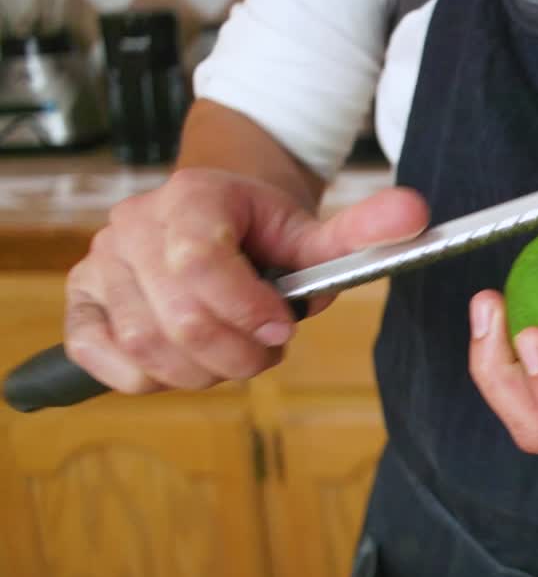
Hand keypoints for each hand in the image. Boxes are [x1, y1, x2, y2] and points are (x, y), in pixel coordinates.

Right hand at [65, 168, 427, 393]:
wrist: (217, 216)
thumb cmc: (265, 232)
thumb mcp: (314, 231)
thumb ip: (362, 231)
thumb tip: (417, 215)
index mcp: (192, 199)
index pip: (201, 263)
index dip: (247, 310)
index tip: (283, 328)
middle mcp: (133, 227)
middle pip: (178, 318)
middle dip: (237, 354)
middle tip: (267, 352)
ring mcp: (100, 264)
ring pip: (146, 345)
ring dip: (201, 371)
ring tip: (233, 354)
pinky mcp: (81, 301)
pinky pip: (100, 357)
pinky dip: (146, 377)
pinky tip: (183, 362)